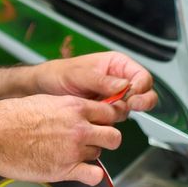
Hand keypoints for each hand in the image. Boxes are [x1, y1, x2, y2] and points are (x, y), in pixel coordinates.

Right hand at [0, 94, 125, 185]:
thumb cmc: (10, 117)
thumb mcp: (45, 101)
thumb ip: (67, 108)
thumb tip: (78, 113)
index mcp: (74, 107)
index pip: (110, 113)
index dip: (106, 120)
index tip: (100, 124)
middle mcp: (79, 128)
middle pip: (113, 136)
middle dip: (105, 139)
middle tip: (92, 141)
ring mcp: (74, 150)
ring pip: (99, 154)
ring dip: (89, 155)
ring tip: (69, 153)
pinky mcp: (65, 170)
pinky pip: (94, 176)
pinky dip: (91, 176)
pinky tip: (80, 172)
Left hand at [32, 51, 158, 113]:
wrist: (43, 89)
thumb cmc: (59, 74)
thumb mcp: (79, 74)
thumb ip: (101, 80)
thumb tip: (123, 86)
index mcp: (117, 65)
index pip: (142, 76)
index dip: (141, 87)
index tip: (132, 96)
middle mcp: (119, 81)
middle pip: (144, 93)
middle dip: (141, 102)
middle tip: (130, 106)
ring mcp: (114, 98)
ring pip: (131, 109)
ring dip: (120, 112)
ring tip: (103, 109)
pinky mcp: (105, 112)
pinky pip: (116, 119)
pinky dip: (110, 121)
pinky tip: (98, 118)